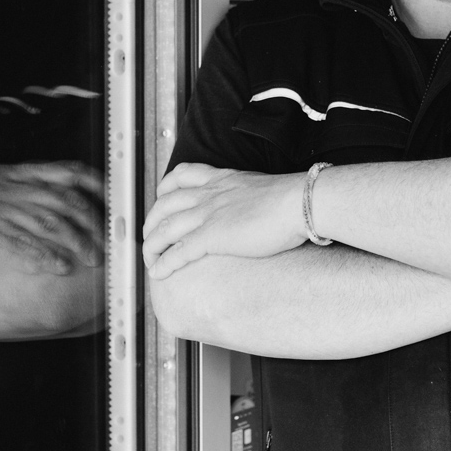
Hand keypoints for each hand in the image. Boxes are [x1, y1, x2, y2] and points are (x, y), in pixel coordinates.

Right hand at [0, 161, 104, 274]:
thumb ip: (26, 184)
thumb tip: (54, 195)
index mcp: (21, 173)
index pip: (68, 171)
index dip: (96, 184)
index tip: (114, 198)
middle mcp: (17, 188)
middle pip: (66, 202)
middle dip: (92, 223)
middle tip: (109, 242)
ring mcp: (3, 208)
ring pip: (50, 223)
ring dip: (76, 242)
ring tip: (93, 259)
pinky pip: (21, 243)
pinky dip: (43, 255)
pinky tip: (60, 267)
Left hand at [142, 163, 304, 278]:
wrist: (301, 201)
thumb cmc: (293, 199)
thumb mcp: (264, 188)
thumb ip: (251, 196)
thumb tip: (258, 208)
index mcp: (221, 179)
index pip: (181, 176)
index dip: (164, 190)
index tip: (160, 199)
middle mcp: (209, 194)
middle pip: (164, 204)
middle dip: (151, 222)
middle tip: (149, 236)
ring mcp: (208, 214)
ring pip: (165, 229)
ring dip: (151, 246)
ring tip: (149, 259)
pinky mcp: (213, 236)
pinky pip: (179, 252)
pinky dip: (164, 263)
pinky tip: (158, 273)